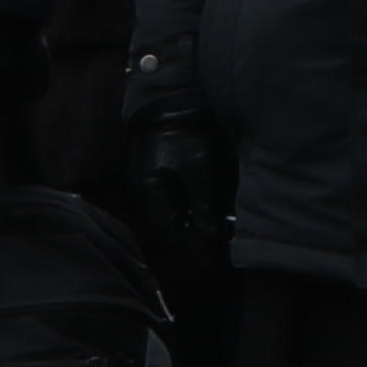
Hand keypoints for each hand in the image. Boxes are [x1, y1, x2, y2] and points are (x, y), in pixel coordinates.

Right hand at [133, 114, 226, 270]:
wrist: (175, 101)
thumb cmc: (186, 132)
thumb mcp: (200, 167)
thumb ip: (205, 204)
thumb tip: (211, 236)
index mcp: (152, 195)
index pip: (174, 234)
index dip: (195, 251)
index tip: (214, 266)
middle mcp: (149, 196)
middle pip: (173, 231)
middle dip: (195, 246)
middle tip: (217, 262)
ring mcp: (154, 188)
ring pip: (175, 221)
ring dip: (193, 233)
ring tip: (214, 248)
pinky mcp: (163, 180)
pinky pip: (176, 208)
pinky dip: (191, 217)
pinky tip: (207, 224)